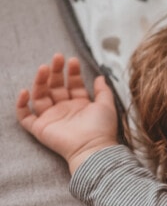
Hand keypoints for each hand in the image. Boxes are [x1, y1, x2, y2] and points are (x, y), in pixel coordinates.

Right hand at [16, 53, 118, 173]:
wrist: (93, 148)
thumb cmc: (101, 128)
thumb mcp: (106, 105)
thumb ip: (103, 91)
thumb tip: (100, 76)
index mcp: (80, 105)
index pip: (73, 84)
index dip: (72, 72)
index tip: (73, 60)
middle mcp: (65, 109)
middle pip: (56, 87)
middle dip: (56, 72)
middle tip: (57, 57)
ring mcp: (51, 118)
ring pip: (40, 96)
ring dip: (40, 81)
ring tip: (43, 68)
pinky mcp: (40, 128)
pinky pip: (25, 116)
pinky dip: (21, 105)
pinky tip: (25, 91)